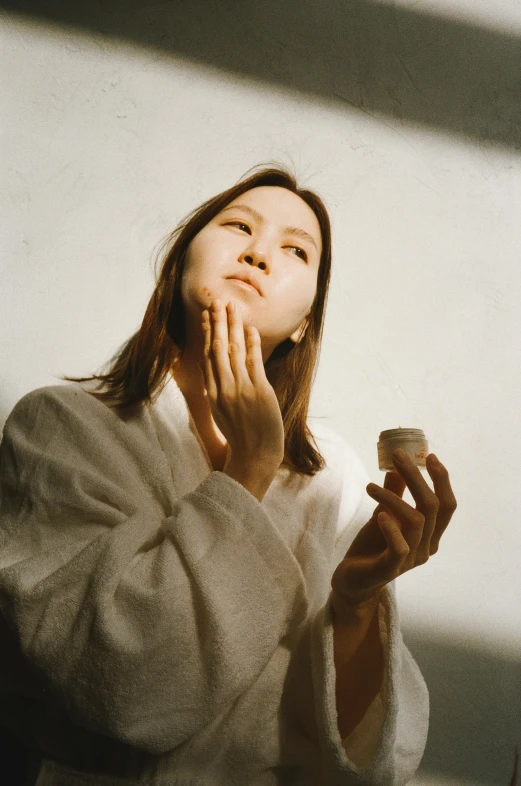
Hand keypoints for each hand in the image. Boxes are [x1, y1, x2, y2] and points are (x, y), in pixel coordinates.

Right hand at [199, 298, 284, 468]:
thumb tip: (208, 370)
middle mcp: (223, 389)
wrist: (254, 457)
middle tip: (216, 301)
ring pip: (233, 352)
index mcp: (213, 394)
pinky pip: (254, 363)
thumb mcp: (221, 413)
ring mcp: (240, 390)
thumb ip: (216, 390)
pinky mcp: (259, 392)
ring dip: (233, 327)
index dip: (207, 335)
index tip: (206, 317)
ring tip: (232, 307)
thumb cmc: (241, 437)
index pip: (207, 357)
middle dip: (217, 323)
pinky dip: (252, 345)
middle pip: (217, 349)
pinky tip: (250, 329)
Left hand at [331, 450, 456, 609]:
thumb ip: (394, 496)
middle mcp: (426, 548)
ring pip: (416, 521)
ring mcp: (410, 560)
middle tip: (398, 456)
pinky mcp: (390, 569)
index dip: (442, 480)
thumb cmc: (372, 548)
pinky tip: (379, 515)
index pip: (447, 506)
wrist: (352, 581)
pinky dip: (391, 528)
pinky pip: (399, 547)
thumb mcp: (384, 516)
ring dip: (393, 498)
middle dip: (417, 477)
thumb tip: (395, 468)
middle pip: (433, 507)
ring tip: (371, 487)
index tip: (429, 456)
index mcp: (430, 535)